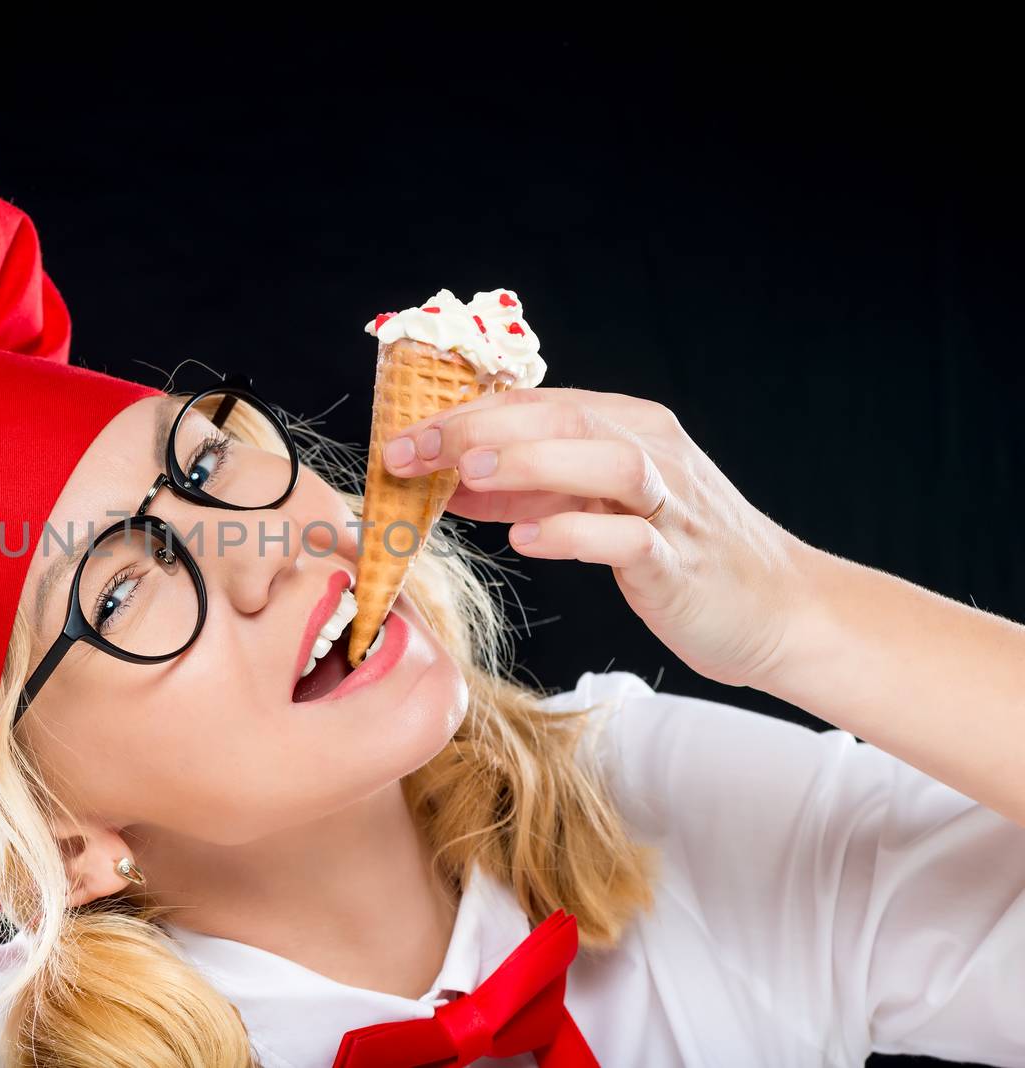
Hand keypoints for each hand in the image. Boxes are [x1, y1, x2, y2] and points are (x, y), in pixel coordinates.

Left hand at [381, 387, 814, 688]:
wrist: (775, 608)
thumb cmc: (676, 554)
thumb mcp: (592, 509)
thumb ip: (526, 490)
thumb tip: (441, 481)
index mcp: (627, 427)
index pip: (535, 402)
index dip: (464, 415)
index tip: (402, 437)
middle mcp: (653, 452)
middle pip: (564, 417)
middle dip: (480, 429)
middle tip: (412, 450)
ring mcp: (672, 506)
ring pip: (605, 460)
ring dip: (531, 461)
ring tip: (467, 475)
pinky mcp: (682, 561)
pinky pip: (630, 538)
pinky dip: (576, 533)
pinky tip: (527, 541)